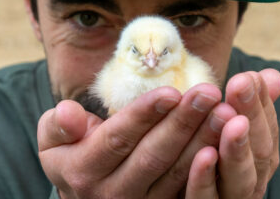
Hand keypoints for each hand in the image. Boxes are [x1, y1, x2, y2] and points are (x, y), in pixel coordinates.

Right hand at [38, 83, 236, 198]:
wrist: (87, 197)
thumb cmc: (74, 155)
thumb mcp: (54, 140)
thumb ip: (58, 125)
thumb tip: (68, 112)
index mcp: (84, 170)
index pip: (118, 138)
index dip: (145, 115)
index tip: (172, 91)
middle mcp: (112, 194)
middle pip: (153, 156)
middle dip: (183, 122)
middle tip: (209, 92)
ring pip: (176, 173)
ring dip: (203, 140)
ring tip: (225, 110)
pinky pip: (189, 186)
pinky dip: (209, 162)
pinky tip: (226, 138)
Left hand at [185, 69, 279, 197]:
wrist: (169, 195)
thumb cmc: (206, 163)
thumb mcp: (221, 128)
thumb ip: (247, 107)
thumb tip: (273, 76)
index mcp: (256, 161)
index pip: (267, 131)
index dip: (261, 103)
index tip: (250, 76)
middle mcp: (250, 184)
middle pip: (259, 154)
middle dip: (251, 116)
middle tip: (241, 84)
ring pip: (240, 180)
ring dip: (237, 149)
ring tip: (233, 120)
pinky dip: (205, 180)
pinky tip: (204, 154)